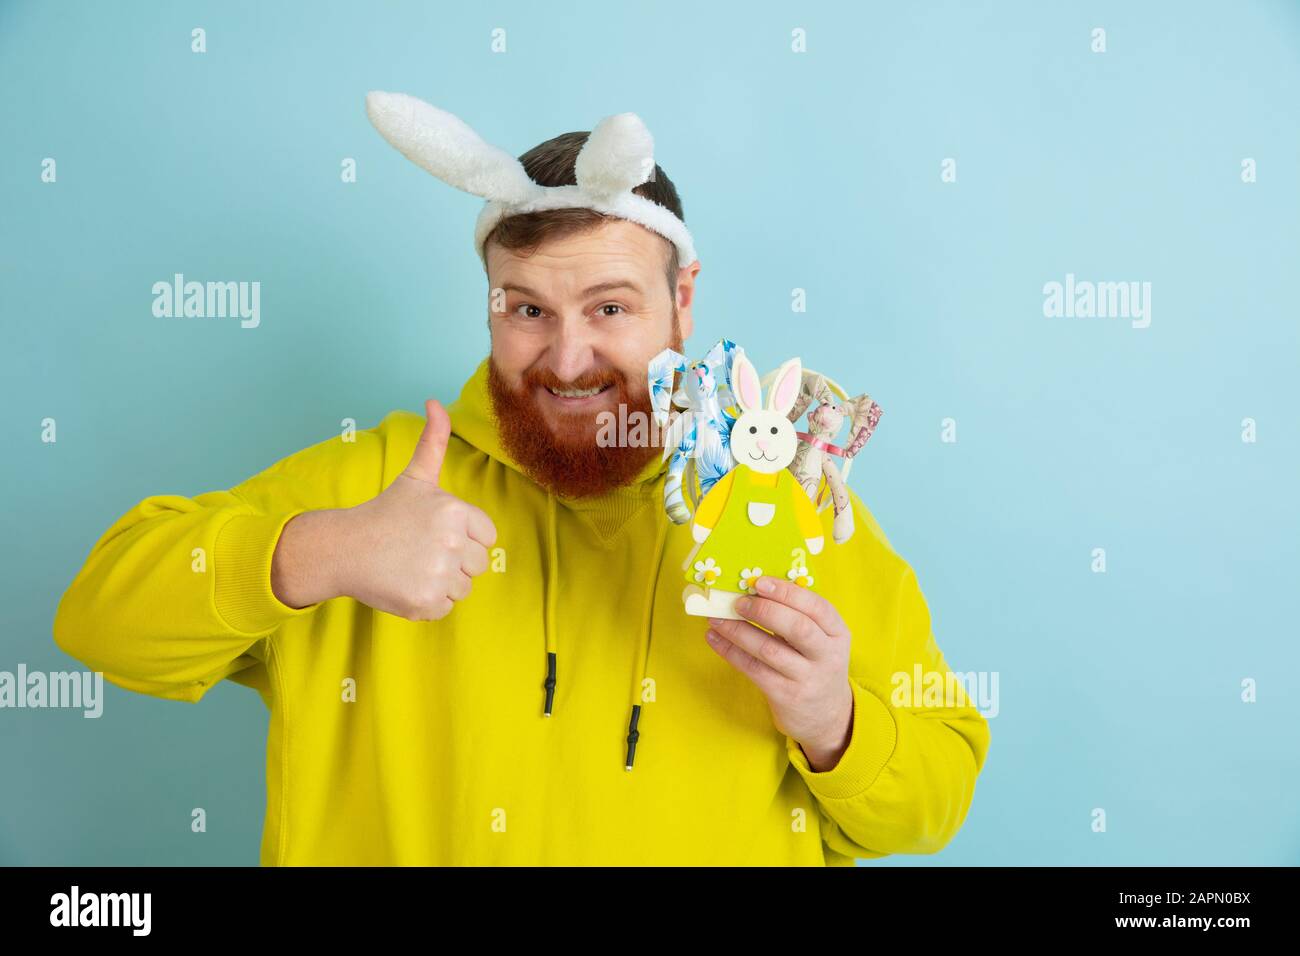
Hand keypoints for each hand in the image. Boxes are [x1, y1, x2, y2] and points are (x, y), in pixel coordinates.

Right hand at [334, 398, 496, 620]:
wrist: (345, 548)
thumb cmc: (385, 513)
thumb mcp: (415, 476)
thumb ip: (433, 441)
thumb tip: (435, 401)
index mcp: (455, 512)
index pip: (487, 536)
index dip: (465, 537)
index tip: (436, 533)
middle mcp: (451, 542)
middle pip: (478, 564)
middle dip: (454, 561)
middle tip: (421, 551)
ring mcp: (438, 574)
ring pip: (463, 587)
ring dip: (442, 582)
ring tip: (412, 566)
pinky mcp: (425, 601)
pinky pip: (446, 607)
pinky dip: (428, 602)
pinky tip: (406, 584)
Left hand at [705, 576, 853, 771]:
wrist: (826, 716)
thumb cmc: (814, 664)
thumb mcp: (821, 640)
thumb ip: (797, 615)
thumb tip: (752, 588)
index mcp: (838, 633)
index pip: (817, 607)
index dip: (787, 592)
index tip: (759, 582)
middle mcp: (827, 655)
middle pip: (797, 627)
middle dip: (764, 610)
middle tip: (737, 602)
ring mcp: (807, 678)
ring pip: (769, 649)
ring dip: (738, 631)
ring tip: (716, 619)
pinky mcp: (786, 696)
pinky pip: (754, 669)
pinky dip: (731, 652)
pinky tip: (715, 639)